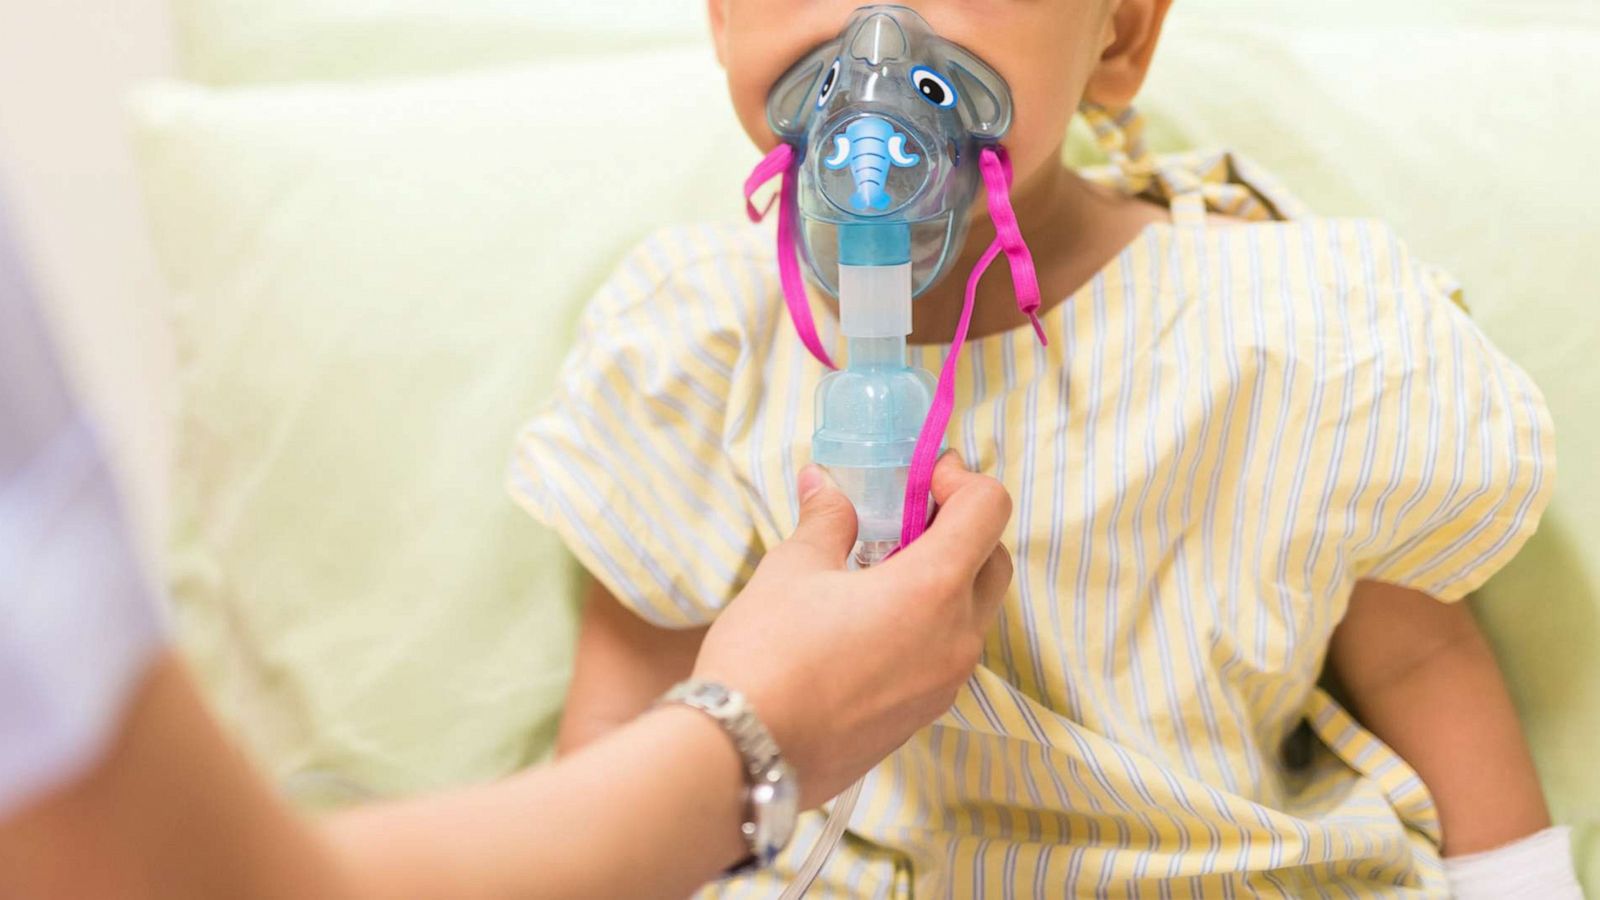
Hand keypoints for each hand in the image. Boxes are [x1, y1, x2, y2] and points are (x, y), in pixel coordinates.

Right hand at [692, 452, 1012, 806]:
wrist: (746, 757)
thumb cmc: (768, 655)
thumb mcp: (793, 569)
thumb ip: (826, 521)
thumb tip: (825, 485)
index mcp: (934, 589)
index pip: (988, 509)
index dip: (960, 479)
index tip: (919, 477)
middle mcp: (957, 638)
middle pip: (993, 561)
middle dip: (959, 528)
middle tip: (904, 517)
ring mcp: (946, 684)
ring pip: (973, 612)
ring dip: (945, 579)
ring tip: (880, 570)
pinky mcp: (924, 716)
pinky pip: (947, 654)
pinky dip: (929, 624)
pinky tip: (870, 621)